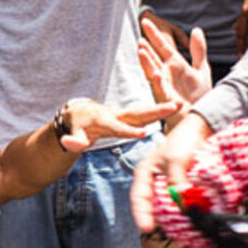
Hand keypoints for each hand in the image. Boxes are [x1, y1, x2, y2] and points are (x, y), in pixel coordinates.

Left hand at [58, 99, 179, 152]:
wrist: (81, 113)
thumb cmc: (77, 125)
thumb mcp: (72, 134)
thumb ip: (73, 141)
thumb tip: (67, 143)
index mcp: (104, 121)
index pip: (118, 128)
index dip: (129, 131)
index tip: (142, 133)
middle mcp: (117, 115)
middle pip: (138, 113)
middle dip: (155, 110)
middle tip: (173, 106)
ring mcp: (124, 115)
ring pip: (145, 112)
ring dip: (162, 109)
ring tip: (180, 104)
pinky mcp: (129, 116)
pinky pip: (146, 114)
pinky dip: (160, 111)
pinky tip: (177, 109)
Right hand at [128, 113, 212, 235]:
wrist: (203, 128)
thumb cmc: (184, 140)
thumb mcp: (177, 160)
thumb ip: (177, 182)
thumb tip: (183, 205)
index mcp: (144, 172)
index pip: (139, 197)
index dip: (141, 214)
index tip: (146, 228)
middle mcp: (153, 181)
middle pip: (150, 205)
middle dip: (155, 219)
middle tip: (161, 234)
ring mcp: (167, 185)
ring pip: (164, 206)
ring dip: (169, 217)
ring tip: (174, 231)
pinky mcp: (180, 187)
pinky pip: (178, 202)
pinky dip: (181, 211)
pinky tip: (187, 220)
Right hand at [138, 17, 210, 108]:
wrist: (199, 115)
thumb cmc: (198, 95)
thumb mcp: (201, 69)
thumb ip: (198, 50)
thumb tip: (196, 30)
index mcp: (174, 65)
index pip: (162, 46)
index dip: (154, 34)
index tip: (145, 21)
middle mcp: (166, 74)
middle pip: (153, 58)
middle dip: (146, 49)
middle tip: (140, 39)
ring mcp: (164, 86)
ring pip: (152, 72)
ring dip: (146, 63)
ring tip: (141, 51)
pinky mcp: (167, 99)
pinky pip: (161, 90)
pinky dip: (158, 83)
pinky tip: (156, 74)